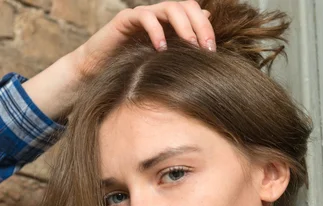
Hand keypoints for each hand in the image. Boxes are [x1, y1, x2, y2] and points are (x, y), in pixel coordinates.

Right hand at [74, 1, 215, 78]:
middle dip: (200, 25)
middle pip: (186, 6)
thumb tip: (206, 39)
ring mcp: (143, 16)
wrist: (99, 71)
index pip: (195, 14)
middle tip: (206, 48)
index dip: (206, 28)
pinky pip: (145, 17)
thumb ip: (182, 50)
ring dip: (184, 26)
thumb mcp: (164, 64)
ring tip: (190, 46)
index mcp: (170, 24)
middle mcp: (158, 16)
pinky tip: (161, 49)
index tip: (213, 52)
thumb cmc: (132, 69)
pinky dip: (156, 31)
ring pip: (169, 7)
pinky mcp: (126, 20)